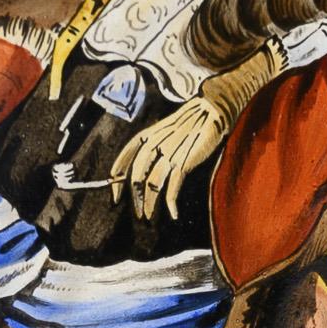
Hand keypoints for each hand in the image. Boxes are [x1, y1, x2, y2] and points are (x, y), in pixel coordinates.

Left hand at [109, 96, 226, 220]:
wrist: (211, 111)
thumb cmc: (189, 123)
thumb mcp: (164, 131)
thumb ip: (152, 147)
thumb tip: (142, 170)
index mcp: (145, 136)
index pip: (123, 160)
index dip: (116, 181)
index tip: (115, 197)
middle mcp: (153, 144)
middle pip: (136, 177)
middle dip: (135, 199)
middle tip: (138, 214)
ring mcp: (168, 154)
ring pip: (151, 185)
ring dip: (149, 204)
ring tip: (149, 216)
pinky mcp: (183, 161)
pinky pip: (172, 187)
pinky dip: (170, 202)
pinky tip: (173, 213)